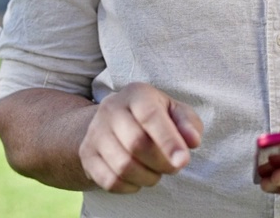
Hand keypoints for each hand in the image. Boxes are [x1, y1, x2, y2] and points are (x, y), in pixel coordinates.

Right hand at [78, 82, 203, 192]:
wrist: (110, 122)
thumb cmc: (152, 116)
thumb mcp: (174, 111)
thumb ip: (187, 123)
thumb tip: (192, 140)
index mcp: (136, 94)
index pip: (150, 116)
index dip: (168, 141)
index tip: (183, 161)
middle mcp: (111, 109)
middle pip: (136, 144)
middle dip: (161, 162)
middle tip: (173, 167)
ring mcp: (95, 133)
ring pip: (123, 166)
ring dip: (148, 177)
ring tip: (156, 172)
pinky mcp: (87, 155)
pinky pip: (110, 181)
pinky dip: (130, 186)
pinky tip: (138, 178)